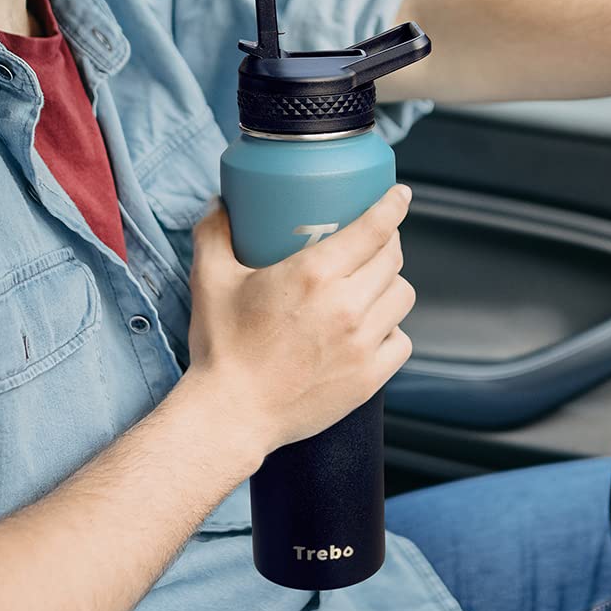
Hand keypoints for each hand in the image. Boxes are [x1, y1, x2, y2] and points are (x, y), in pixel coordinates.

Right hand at [185, 184, 415, 459]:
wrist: (232, 414)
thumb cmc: (222, 348)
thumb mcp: (210, 280)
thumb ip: (214, 233)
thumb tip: (220, 203)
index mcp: (313, 274)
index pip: (373, 228)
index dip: (392, 206)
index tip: (399, 196)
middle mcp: (346, 305)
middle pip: (391, 259)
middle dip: (386, 243)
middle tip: (371, 243)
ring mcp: (362, 343)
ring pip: (401, 296)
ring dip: (390, 284)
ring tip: (372, 285)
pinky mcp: (369, 376)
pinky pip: (401, 340)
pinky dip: (391, 330)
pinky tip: (372, 328)